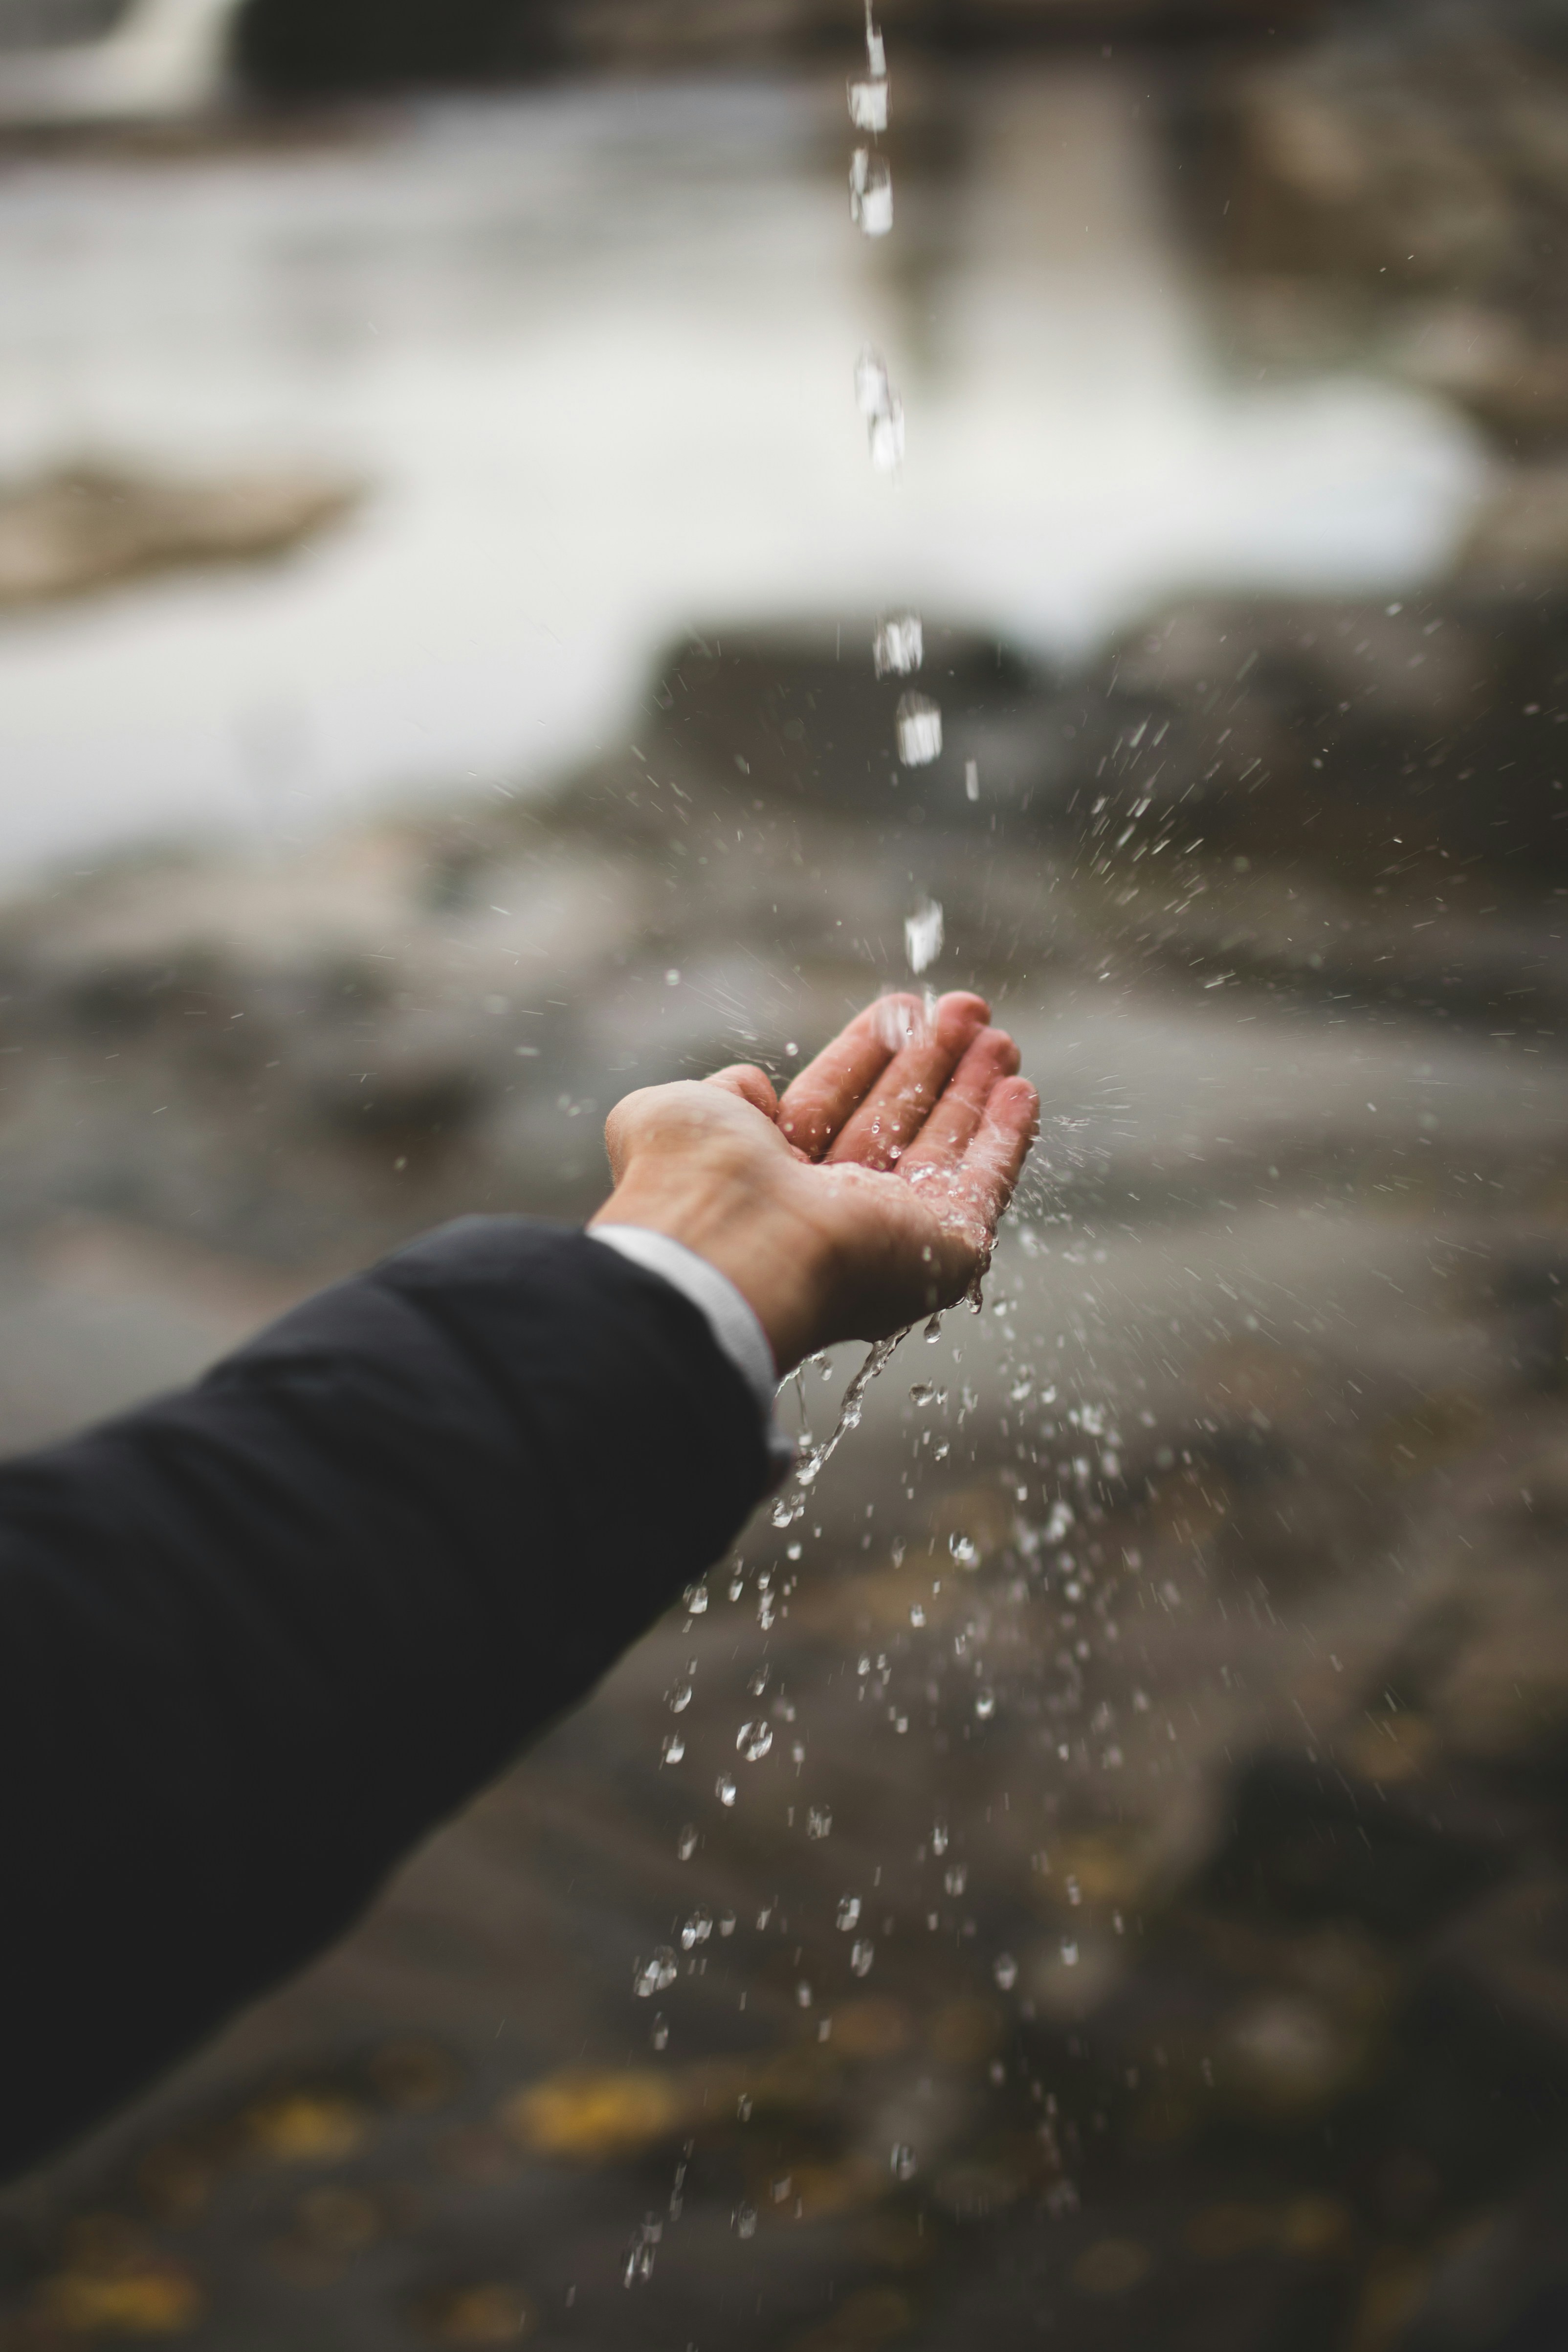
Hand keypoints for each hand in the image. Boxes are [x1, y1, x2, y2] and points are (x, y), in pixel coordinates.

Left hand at [591, 992, 1037, 1374]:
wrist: (729, 1246)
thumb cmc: (690, 1181)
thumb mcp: (679, 1113)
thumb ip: (721, 1098)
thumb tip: (753, 1088)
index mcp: (769, 1180)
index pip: (831, 1104)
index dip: (868, 1055)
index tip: (901, 1008)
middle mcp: (831, 1210)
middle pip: (896, 1121)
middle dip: (932, 1062)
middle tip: (967, 1008)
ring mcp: (890, 1231)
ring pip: (942, 1146)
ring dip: (973, 1089)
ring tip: (999, 1036)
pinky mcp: (944, 1249)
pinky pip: (983, 1185)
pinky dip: (1005, 1140)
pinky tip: (1022, 1092)